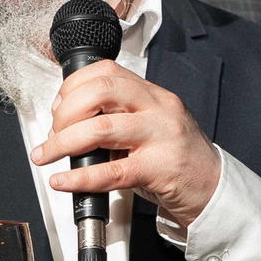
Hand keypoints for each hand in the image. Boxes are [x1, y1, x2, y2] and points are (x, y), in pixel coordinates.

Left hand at [31, 60, 222, 229]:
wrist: (213, 188)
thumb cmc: (177, 159)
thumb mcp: (150, 127)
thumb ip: (119, 118)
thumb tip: (69, 123)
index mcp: (153, 95)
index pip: (107, 71)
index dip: (73, 86)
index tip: (58, 107)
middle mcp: (158, 108)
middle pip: (101, 91)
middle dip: (66, 111)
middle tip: (53, 133)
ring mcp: (161, 137)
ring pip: (102, 128)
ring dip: (64, 143)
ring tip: (47, 156)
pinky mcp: (160, 169)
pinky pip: (112, 171)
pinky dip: (81, 177)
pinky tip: (64, 181)